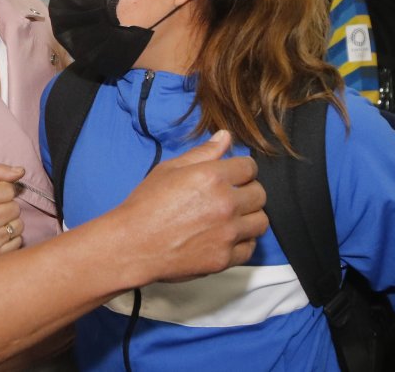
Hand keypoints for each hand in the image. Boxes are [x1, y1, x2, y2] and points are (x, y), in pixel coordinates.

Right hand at [112, 131, 267, 283]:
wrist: (133, 244)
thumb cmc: (146, 205)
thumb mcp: (169, 169)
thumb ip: (202, 153)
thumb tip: (225, 137)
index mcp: (212, 177)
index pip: (250, 167)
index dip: (243, 169)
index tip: (235, 176)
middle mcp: (225, 204)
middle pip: (260, 194)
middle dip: (248, 192)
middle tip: (232, 196)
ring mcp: (227, 233)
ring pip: (261, 221)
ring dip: (249, 217)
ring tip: (232, 217)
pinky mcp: (225, 258)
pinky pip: (250, 247)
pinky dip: (242, 242)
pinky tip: (227, 237)